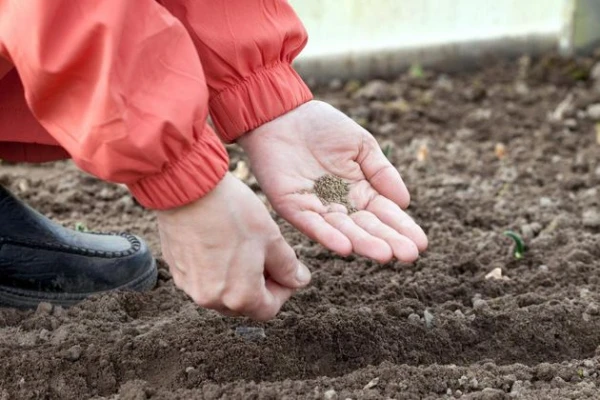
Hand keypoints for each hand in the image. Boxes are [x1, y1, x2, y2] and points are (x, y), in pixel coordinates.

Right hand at [156, 173, 310, 319]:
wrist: (188, 189)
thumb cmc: (233, 213)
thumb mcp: (271, 239)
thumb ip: (288, 267)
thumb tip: (298, 281)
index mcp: (240, 297)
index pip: (269, 309)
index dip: (283, 290)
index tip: (287, 271)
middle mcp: (211, 299)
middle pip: (244, 304)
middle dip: (260, 285)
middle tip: (267, 257)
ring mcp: (190, 286)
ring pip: (223, 292)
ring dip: (238, 278)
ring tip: (243, 248)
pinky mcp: (177, 270)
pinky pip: (203, 279)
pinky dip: (216, 270)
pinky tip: (221, 244)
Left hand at [238, 100, 426, 263]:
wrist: (281, 114)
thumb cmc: (322, 126)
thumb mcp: (361, 145)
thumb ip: (382, 172)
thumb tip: (405, 202)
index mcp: (360, 190)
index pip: (385, 214)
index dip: (402, 228)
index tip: (421, 243)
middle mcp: (341, 204)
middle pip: (368, 226)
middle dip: (388, 241)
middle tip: (409, 256)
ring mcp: (317, 208)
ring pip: (344, 230)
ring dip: (363, 243)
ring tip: (385, 254)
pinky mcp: (293, 208)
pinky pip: (313, 225)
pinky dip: (328, 237)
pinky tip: (346, 248)